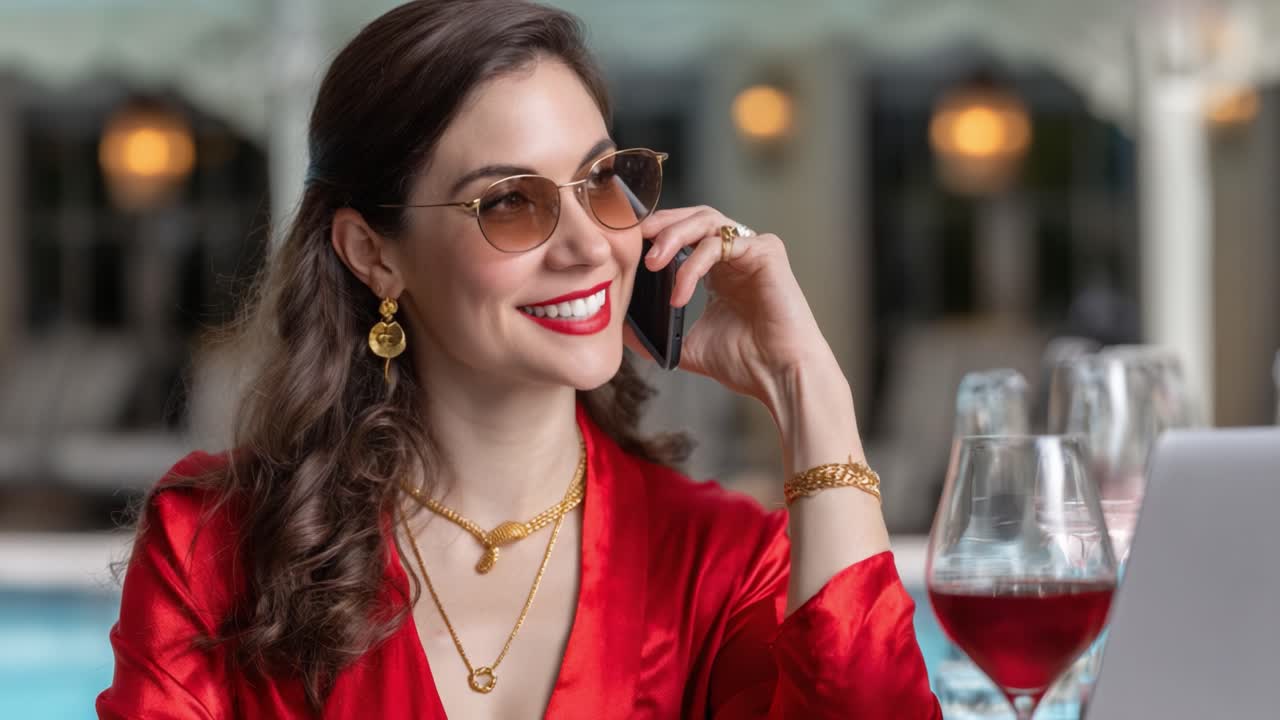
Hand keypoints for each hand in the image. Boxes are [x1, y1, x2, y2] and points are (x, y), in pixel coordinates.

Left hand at [627, 206, 840, 405]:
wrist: (779, 376)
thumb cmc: (746, 363)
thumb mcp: (688, 346)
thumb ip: (658, 333)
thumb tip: (621, 330)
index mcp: (720, 269)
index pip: (684, 232)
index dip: (655, 232)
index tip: (625, 245)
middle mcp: (738, 254)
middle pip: (693, 216)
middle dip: (660, 224)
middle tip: (634, 242)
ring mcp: (754, 249)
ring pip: (706, 220)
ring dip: (673, 237)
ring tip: (652, 264)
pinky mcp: (767, 252)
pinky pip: (720, 244)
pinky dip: (693, 265)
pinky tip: (680, 294)